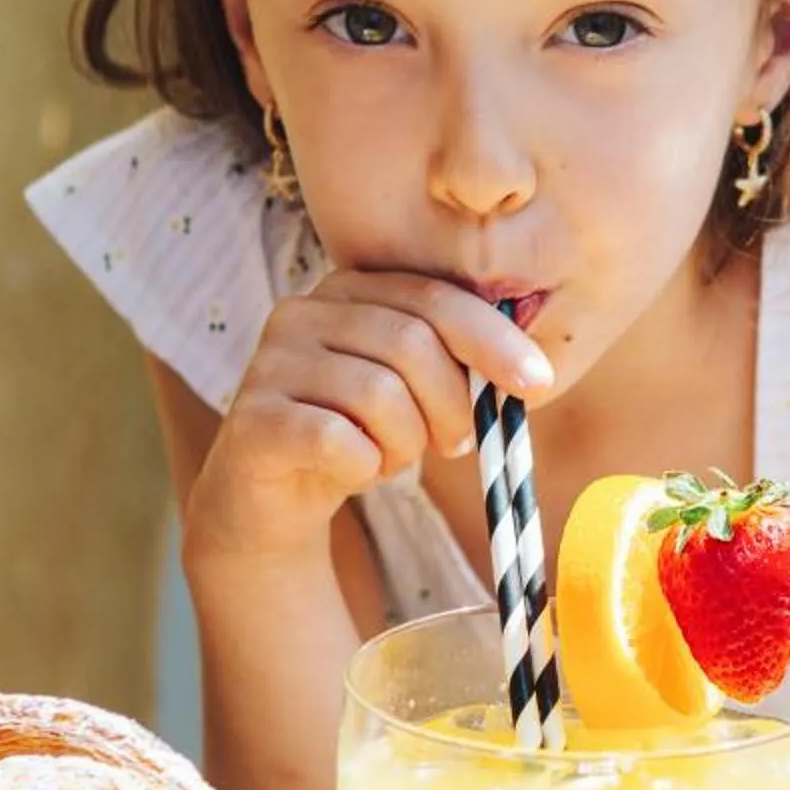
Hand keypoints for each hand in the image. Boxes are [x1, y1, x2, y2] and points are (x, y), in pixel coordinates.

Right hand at [185, 272, 549, 561]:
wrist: (273, 499)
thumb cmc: (359, 436)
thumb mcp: (415, 392)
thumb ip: (458, 365)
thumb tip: (530, 371)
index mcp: (348, 290)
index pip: (434, 298)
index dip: (492, 340)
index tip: (537, 383)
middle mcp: (301, 312)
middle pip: (411, 344)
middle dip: (452, 404)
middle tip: (456, 444)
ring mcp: (269, 363)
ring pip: (379, 395)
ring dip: (406, 443)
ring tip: (391, 457)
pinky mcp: (253, 419)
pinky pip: (340, 441)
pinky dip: (366, 466)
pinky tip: (357, 471)